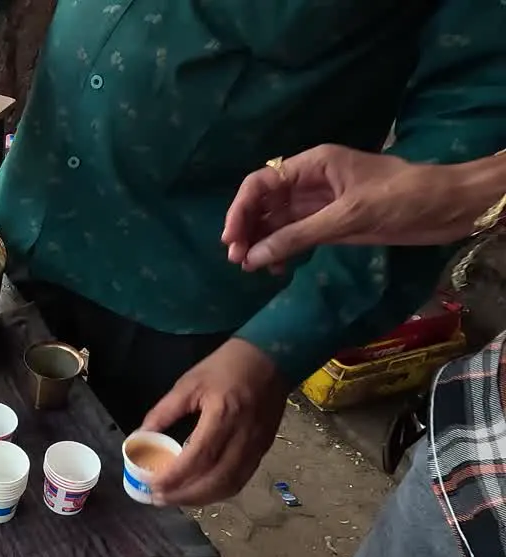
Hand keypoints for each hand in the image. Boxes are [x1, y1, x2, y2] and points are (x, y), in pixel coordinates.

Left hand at [140, 339, 286, 506]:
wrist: (271, 358)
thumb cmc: (226, 366)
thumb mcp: (189, 383)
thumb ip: (164, 411)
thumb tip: (139, 435)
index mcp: (223, 415)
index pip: (198, 458)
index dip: (175, 477)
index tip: (153, 486)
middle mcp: (243, 436)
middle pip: (216, 479)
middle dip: (185, 495)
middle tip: (160, 499)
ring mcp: (257, 445)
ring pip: (231, 484)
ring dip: (202, 498)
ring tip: (177, 498)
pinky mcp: (263, 449)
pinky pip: (241, 479)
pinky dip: (219, 490)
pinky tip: (201, 490)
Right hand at [222, 144, 476, 271]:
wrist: (450, 207)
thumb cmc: (403, 199)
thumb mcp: (349, 217)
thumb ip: (299, 236)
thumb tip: (253, 258)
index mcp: (314, 164)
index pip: (261, 182)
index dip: (240, 209)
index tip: (231, 239)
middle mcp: (311, 182)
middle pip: (264, 203)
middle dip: (247, 229)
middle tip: (238, 259)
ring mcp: (320, 204)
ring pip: (276, 221)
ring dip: (262, 242)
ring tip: (253, 267)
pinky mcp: (332, 223)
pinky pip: (296, 235)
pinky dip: (283, 250)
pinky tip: (278, 267)